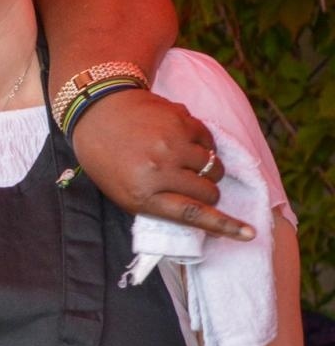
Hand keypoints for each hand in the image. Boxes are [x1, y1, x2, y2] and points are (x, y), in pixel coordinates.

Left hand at [71, 89, 251, 239]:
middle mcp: (158, 168)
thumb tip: (205, 217)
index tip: (248, 234)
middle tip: (190, 184)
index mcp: (140, 193)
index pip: (192, 214)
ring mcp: (171, 142)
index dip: (224, 226)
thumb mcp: (123, 193)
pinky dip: (203, 146)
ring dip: (207, 170)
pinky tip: (181, 142)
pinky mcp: (181, 120)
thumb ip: (159, 205)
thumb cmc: (108, 159)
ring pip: (215, 167)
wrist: (97, 111)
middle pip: (210, 192)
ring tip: (183, 162)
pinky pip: (210, 142)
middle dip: (208, 193)